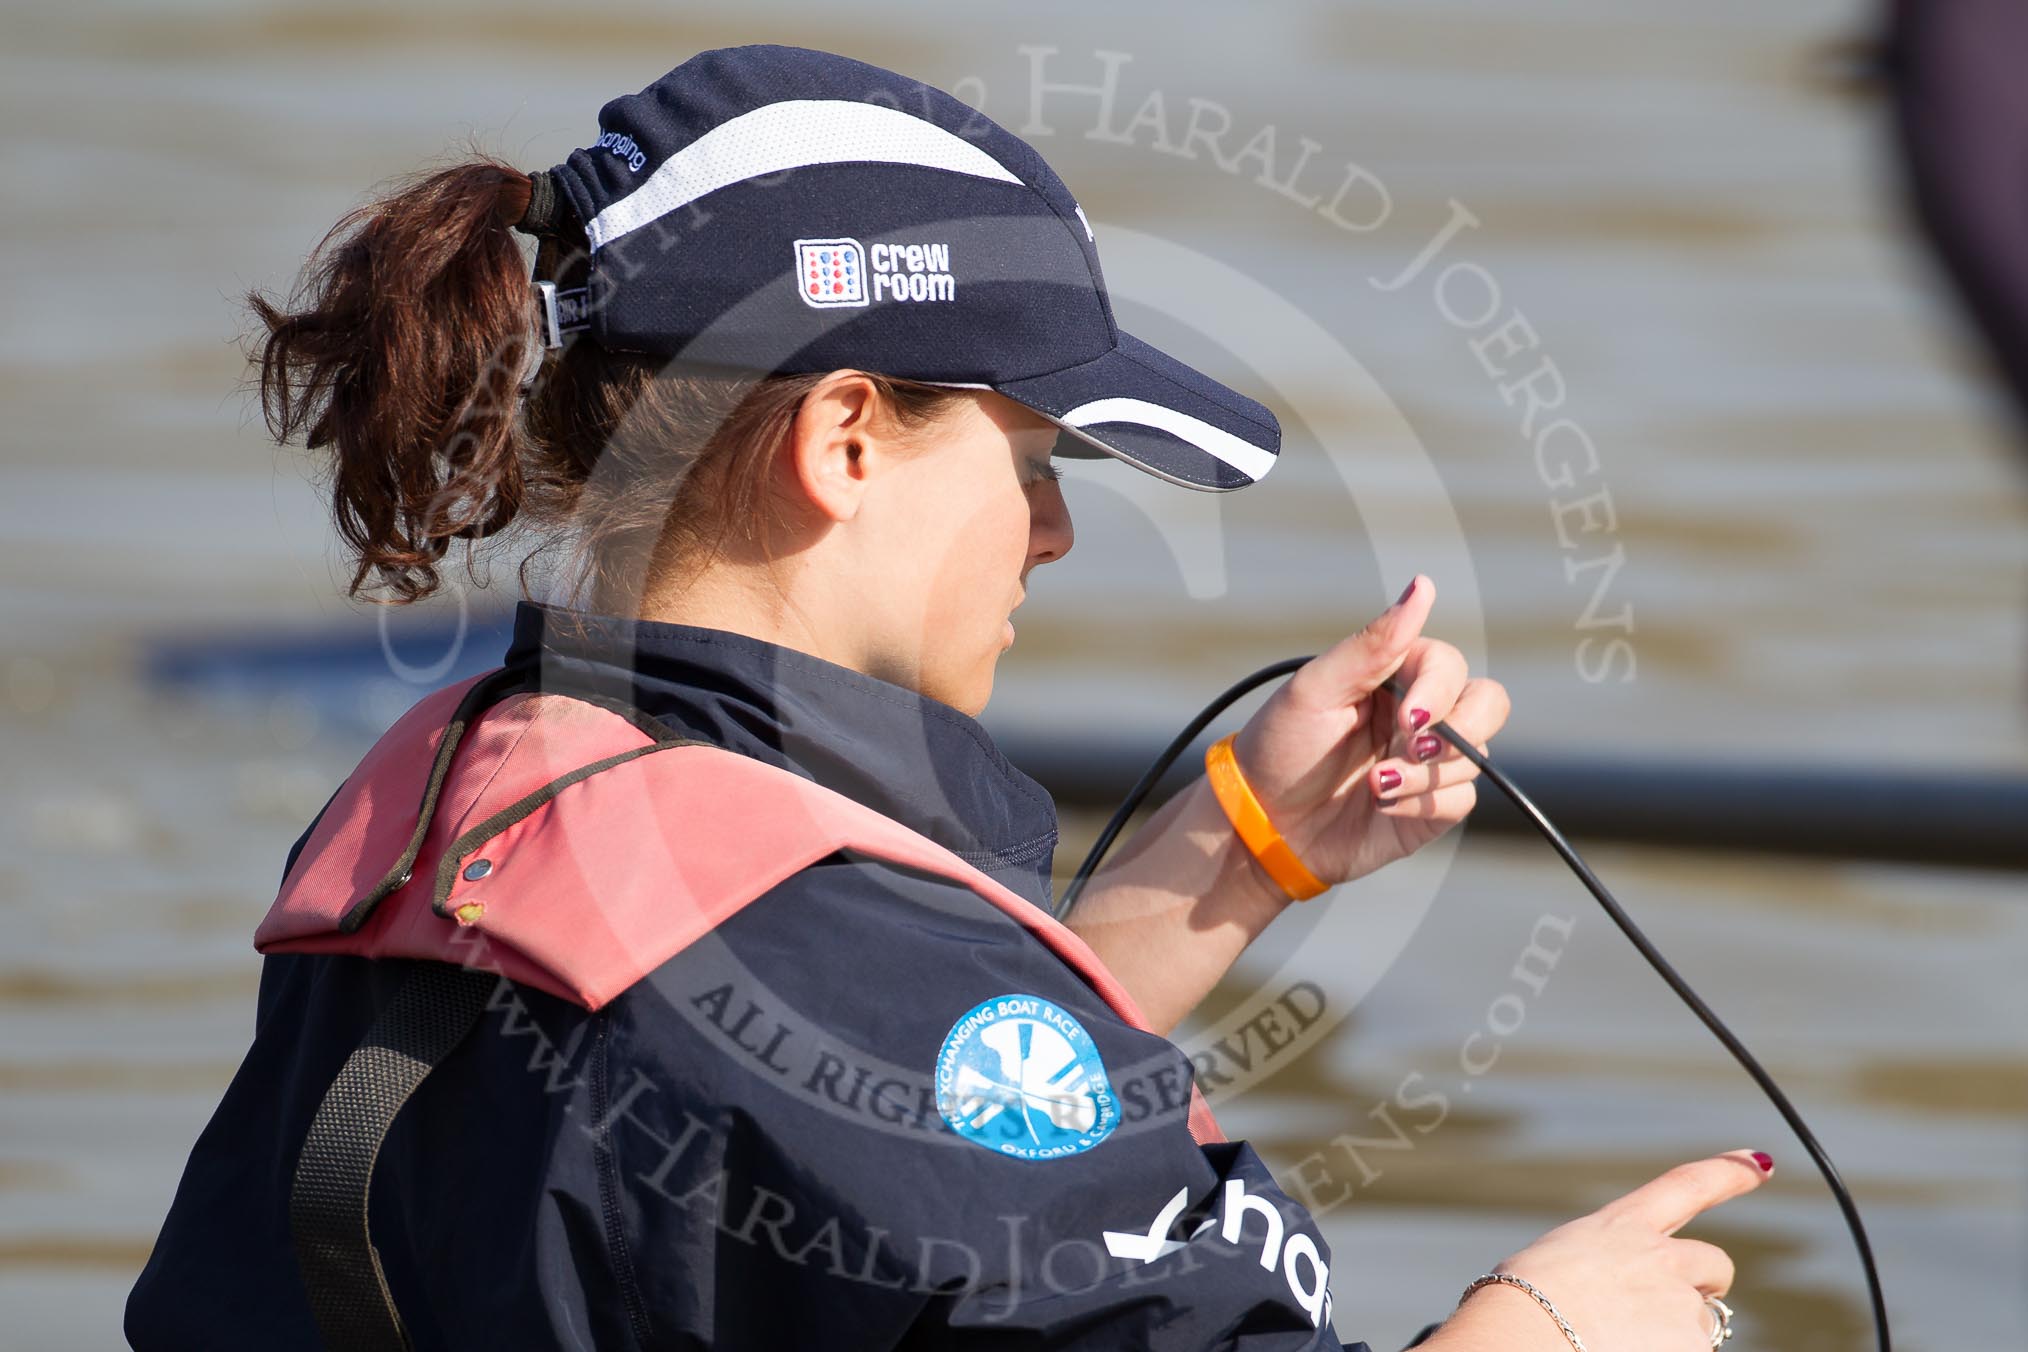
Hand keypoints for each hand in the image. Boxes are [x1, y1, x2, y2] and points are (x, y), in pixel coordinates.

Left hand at [1226, 574, 1508, 889]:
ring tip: (1375, 787)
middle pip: (1487, 704)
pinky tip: (1382, 807)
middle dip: (1461, 730)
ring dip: (1425, 775)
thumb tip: (1422, 585)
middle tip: (1411, 749)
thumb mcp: (1315, 689)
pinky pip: (1460, 800)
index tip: (1405, 719)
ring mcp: (1428, 761)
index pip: (1449, 666)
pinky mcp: (1430, 806)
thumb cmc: (1281, 746)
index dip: (1438, 692)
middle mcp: (1420, 713)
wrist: (1263, 823)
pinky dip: (1422, 806)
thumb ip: (1373, 643)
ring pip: (1475, 756)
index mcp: (1395, 675)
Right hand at [1433, 1149, 1773, 1351]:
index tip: (1759, 1163)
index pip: (1686, 1185)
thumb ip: (1599, 1269)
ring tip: (1617, 1344)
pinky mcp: (1692, 1346)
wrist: (1524, 1335)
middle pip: (1714, 1265)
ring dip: (1673, 1338)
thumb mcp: (1555, 1266)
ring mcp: (1680, 1305)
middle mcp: (1660, 1258)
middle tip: (1673, 1313)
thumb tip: (1608, 1300)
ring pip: (1700, 1326)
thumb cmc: (1517, 1304)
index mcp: (1619, 1227)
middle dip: (1705, 1286)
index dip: (1728, 1172)